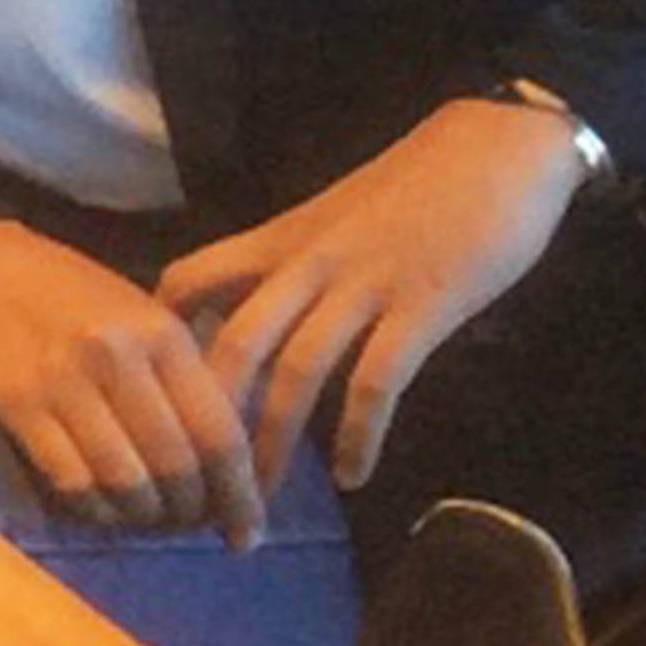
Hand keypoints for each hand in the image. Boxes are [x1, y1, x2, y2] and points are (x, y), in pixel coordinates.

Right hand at [0, 220, 263, 542]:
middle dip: (191, 511)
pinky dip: (94, 507)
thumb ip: (186, 376)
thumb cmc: (72, 293)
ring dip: (143, 515)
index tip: (246, 534)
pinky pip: (70, 480)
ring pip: (125, 482)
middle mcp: (117, 358)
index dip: (240, 496)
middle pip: (176, 466)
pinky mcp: (16, 404)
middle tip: (192, 524)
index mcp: (162, 334)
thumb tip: (231, 460)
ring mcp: (62, 382)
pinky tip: (101, 505)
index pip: (219, 433)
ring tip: (147, 516)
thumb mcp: (143, 315)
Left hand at [159, 96, 595, 492]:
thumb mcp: (331, 218)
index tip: (148, 398)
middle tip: (193, 485)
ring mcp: (362, 283)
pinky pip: (376, 378)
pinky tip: (350, 473)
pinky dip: (357, 431)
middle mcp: (305, 263)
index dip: (159, 340)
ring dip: (271, 443)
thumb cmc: (417, 186)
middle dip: (206, 422)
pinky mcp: (422, 304)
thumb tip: (254, 316)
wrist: (497, 145)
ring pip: (294, 371)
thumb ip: (290, 263)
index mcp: (278, 240)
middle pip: (229, 345)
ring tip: (257, 501)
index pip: (186, 282)